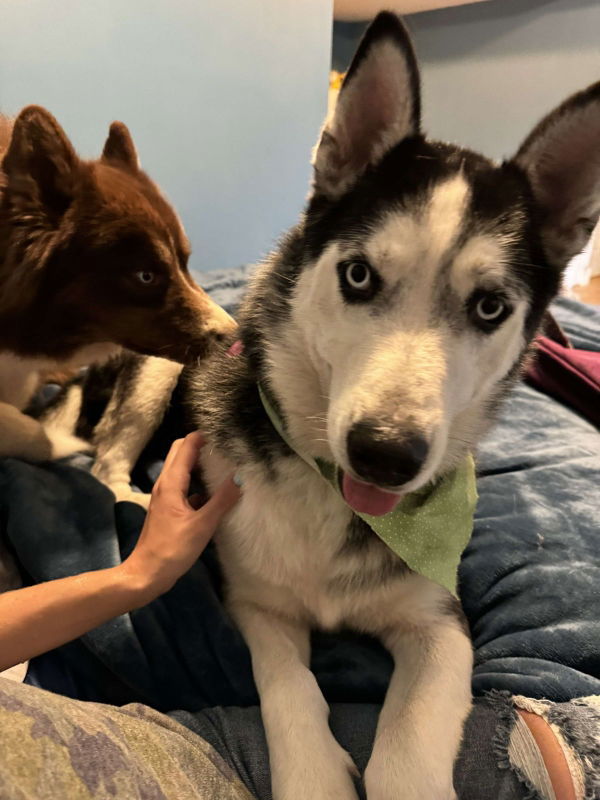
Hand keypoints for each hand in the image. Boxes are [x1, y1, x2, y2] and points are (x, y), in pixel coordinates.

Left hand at [121, 431, 239, 599]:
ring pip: (181, 469)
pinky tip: (214, 494)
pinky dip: (197, 483)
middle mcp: (165, 485)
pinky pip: (184, 487)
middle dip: (200, 445)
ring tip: (223, 465)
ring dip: (198, 463)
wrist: (147, 574)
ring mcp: (165, 497)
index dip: (203, 436)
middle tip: (224, 447)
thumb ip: (221, 501)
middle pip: (180, 452)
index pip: (186, 446)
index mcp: (171, 483)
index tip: (224, 434)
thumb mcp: (202, 525)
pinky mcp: (168, 509)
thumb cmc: (172, 549)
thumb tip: (239, 478)